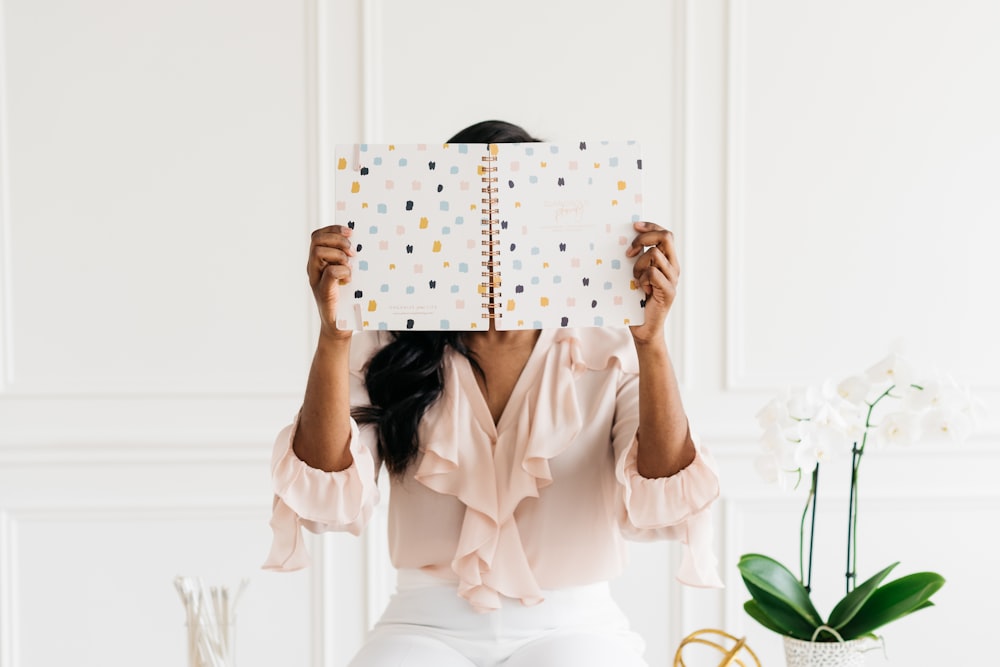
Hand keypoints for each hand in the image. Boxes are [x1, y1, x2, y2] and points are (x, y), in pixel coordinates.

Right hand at [308, 225, 354, 339]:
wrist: (340, 326)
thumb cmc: (347, 299)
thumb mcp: (349, 275)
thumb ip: (349, 260)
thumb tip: (364, 244)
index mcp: (319, 261)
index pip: (319, 235)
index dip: (333, 229)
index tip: (351, 232)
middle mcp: (314, 268)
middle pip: (316, 239)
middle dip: (337, 239)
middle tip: (352, 251)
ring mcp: (316, 279)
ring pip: (319, 251)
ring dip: (338, 254)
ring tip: (350, 264)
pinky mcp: (323, 291)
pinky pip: (330, 272)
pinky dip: (343, 271)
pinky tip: (349, 280)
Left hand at [625, 221, 679, 343]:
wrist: (643, 329)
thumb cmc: (636, 301)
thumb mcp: (636, 275)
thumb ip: (637, 259)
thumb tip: (625, 240)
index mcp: (668, 261)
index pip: (665, 234)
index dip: (651, 226)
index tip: (634, 225)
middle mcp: (673, 267)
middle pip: (665, 237)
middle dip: (643, 238)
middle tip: (629, 251)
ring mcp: (672, 279)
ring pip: (654, 255)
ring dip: (638, 265)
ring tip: (635, 280)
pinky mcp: (669, 291)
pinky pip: (652, 273)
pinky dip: (642, 279)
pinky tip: (640, 289)